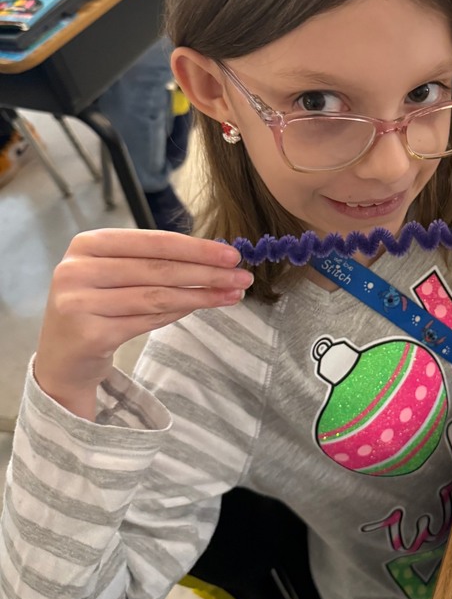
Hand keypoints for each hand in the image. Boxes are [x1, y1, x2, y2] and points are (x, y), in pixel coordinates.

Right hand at [34, 229, 253, 420]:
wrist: (63, 357)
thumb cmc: (98, 306)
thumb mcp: (116, 274)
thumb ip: (154, 262)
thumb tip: (215, 257)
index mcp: (87, 244)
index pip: (152, 241)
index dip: (195, 248)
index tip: (232, 254)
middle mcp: (77, 269)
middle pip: (158, 269)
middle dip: (206, 272)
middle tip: (242, 276)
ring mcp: (78, 303)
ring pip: (157, 296)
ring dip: (201, 295)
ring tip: (233, 294)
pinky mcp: (89, 334)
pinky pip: (147, 321)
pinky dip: (179, 314)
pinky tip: (203, 308)